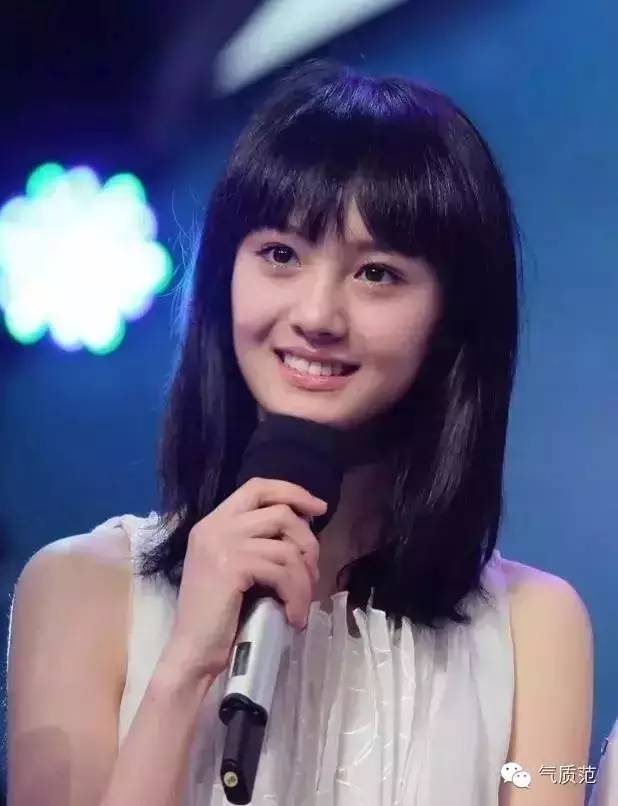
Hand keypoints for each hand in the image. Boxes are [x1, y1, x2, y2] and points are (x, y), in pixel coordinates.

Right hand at [161, 477, 326, 683]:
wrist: (191, 652)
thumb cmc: (216, 617)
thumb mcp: (234, 568)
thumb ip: (257, 543)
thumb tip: (304, 532)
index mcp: (213, 522)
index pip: (257, 487)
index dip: (292, 492)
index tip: (318, 509)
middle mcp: (215, 526)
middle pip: (280, 512)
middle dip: (307, 541)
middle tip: (312, 572)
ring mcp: (222, 544)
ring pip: (287, 546)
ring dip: (304, 578)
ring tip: (302, 602)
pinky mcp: (232, 567)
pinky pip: (283, 572)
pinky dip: (296, 596)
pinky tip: (293, 617)